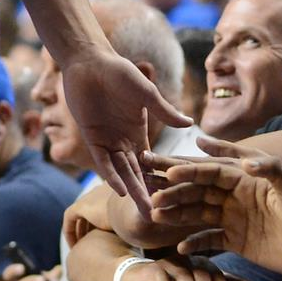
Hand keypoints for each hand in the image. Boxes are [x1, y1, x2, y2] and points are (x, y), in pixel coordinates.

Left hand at [59, 50, 193, 215]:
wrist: (91, 63)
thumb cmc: (120, 73)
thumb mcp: (147, 94)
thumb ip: (165, 112)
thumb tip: (190, 124)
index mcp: (139, 132)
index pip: (152, 162)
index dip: (162, 179)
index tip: (174, 197)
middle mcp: (124, 141)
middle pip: (138, 174)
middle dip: (147, 194)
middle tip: (158, 217)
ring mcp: (108, 142)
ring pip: (122, 172)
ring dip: (132, 190)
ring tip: (143, 210)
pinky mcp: (92, 139)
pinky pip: (103, 161)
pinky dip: (111, 175)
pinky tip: (121, 189)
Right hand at [147, 137, 281, 277]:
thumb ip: (272, 171)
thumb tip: (246, 161)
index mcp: (246, 181)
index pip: (212, 172)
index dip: (190, 172)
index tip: (168, 173)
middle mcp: (236, 197)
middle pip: (199, 191)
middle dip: (175, 192)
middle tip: (151, 197)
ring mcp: (234, 218)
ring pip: (198, 213)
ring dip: (177, 214)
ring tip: (156, 216)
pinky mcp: (236, 240)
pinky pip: (209, 239)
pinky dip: (194, 242)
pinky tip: (178, 248)